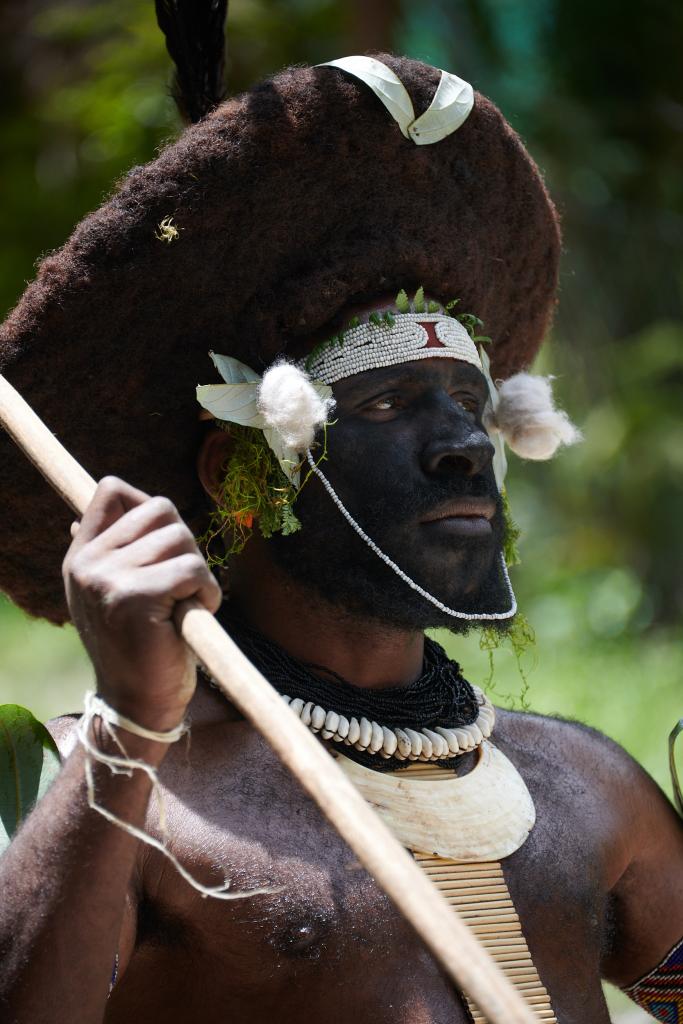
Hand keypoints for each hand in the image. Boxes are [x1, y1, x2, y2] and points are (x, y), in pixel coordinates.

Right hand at [63, 477, 221, 731]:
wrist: (139, 705)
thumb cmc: (142, 647)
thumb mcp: (116, 592)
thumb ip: (115, 549)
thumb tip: (117, 495)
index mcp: (81, 556)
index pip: (111, 490)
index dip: (149, 505)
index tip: (165, 546)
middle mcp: (87, 563)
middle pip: (160, 508)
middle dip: (186, 543)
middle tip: (182, 585)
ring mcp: (107, 579)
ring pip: (180, 537)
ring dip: (199, 571)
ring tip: (185, 605)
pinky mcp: (134, 597)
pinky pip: (192, 569)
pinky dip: (208, 591)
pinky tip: (195, 615)